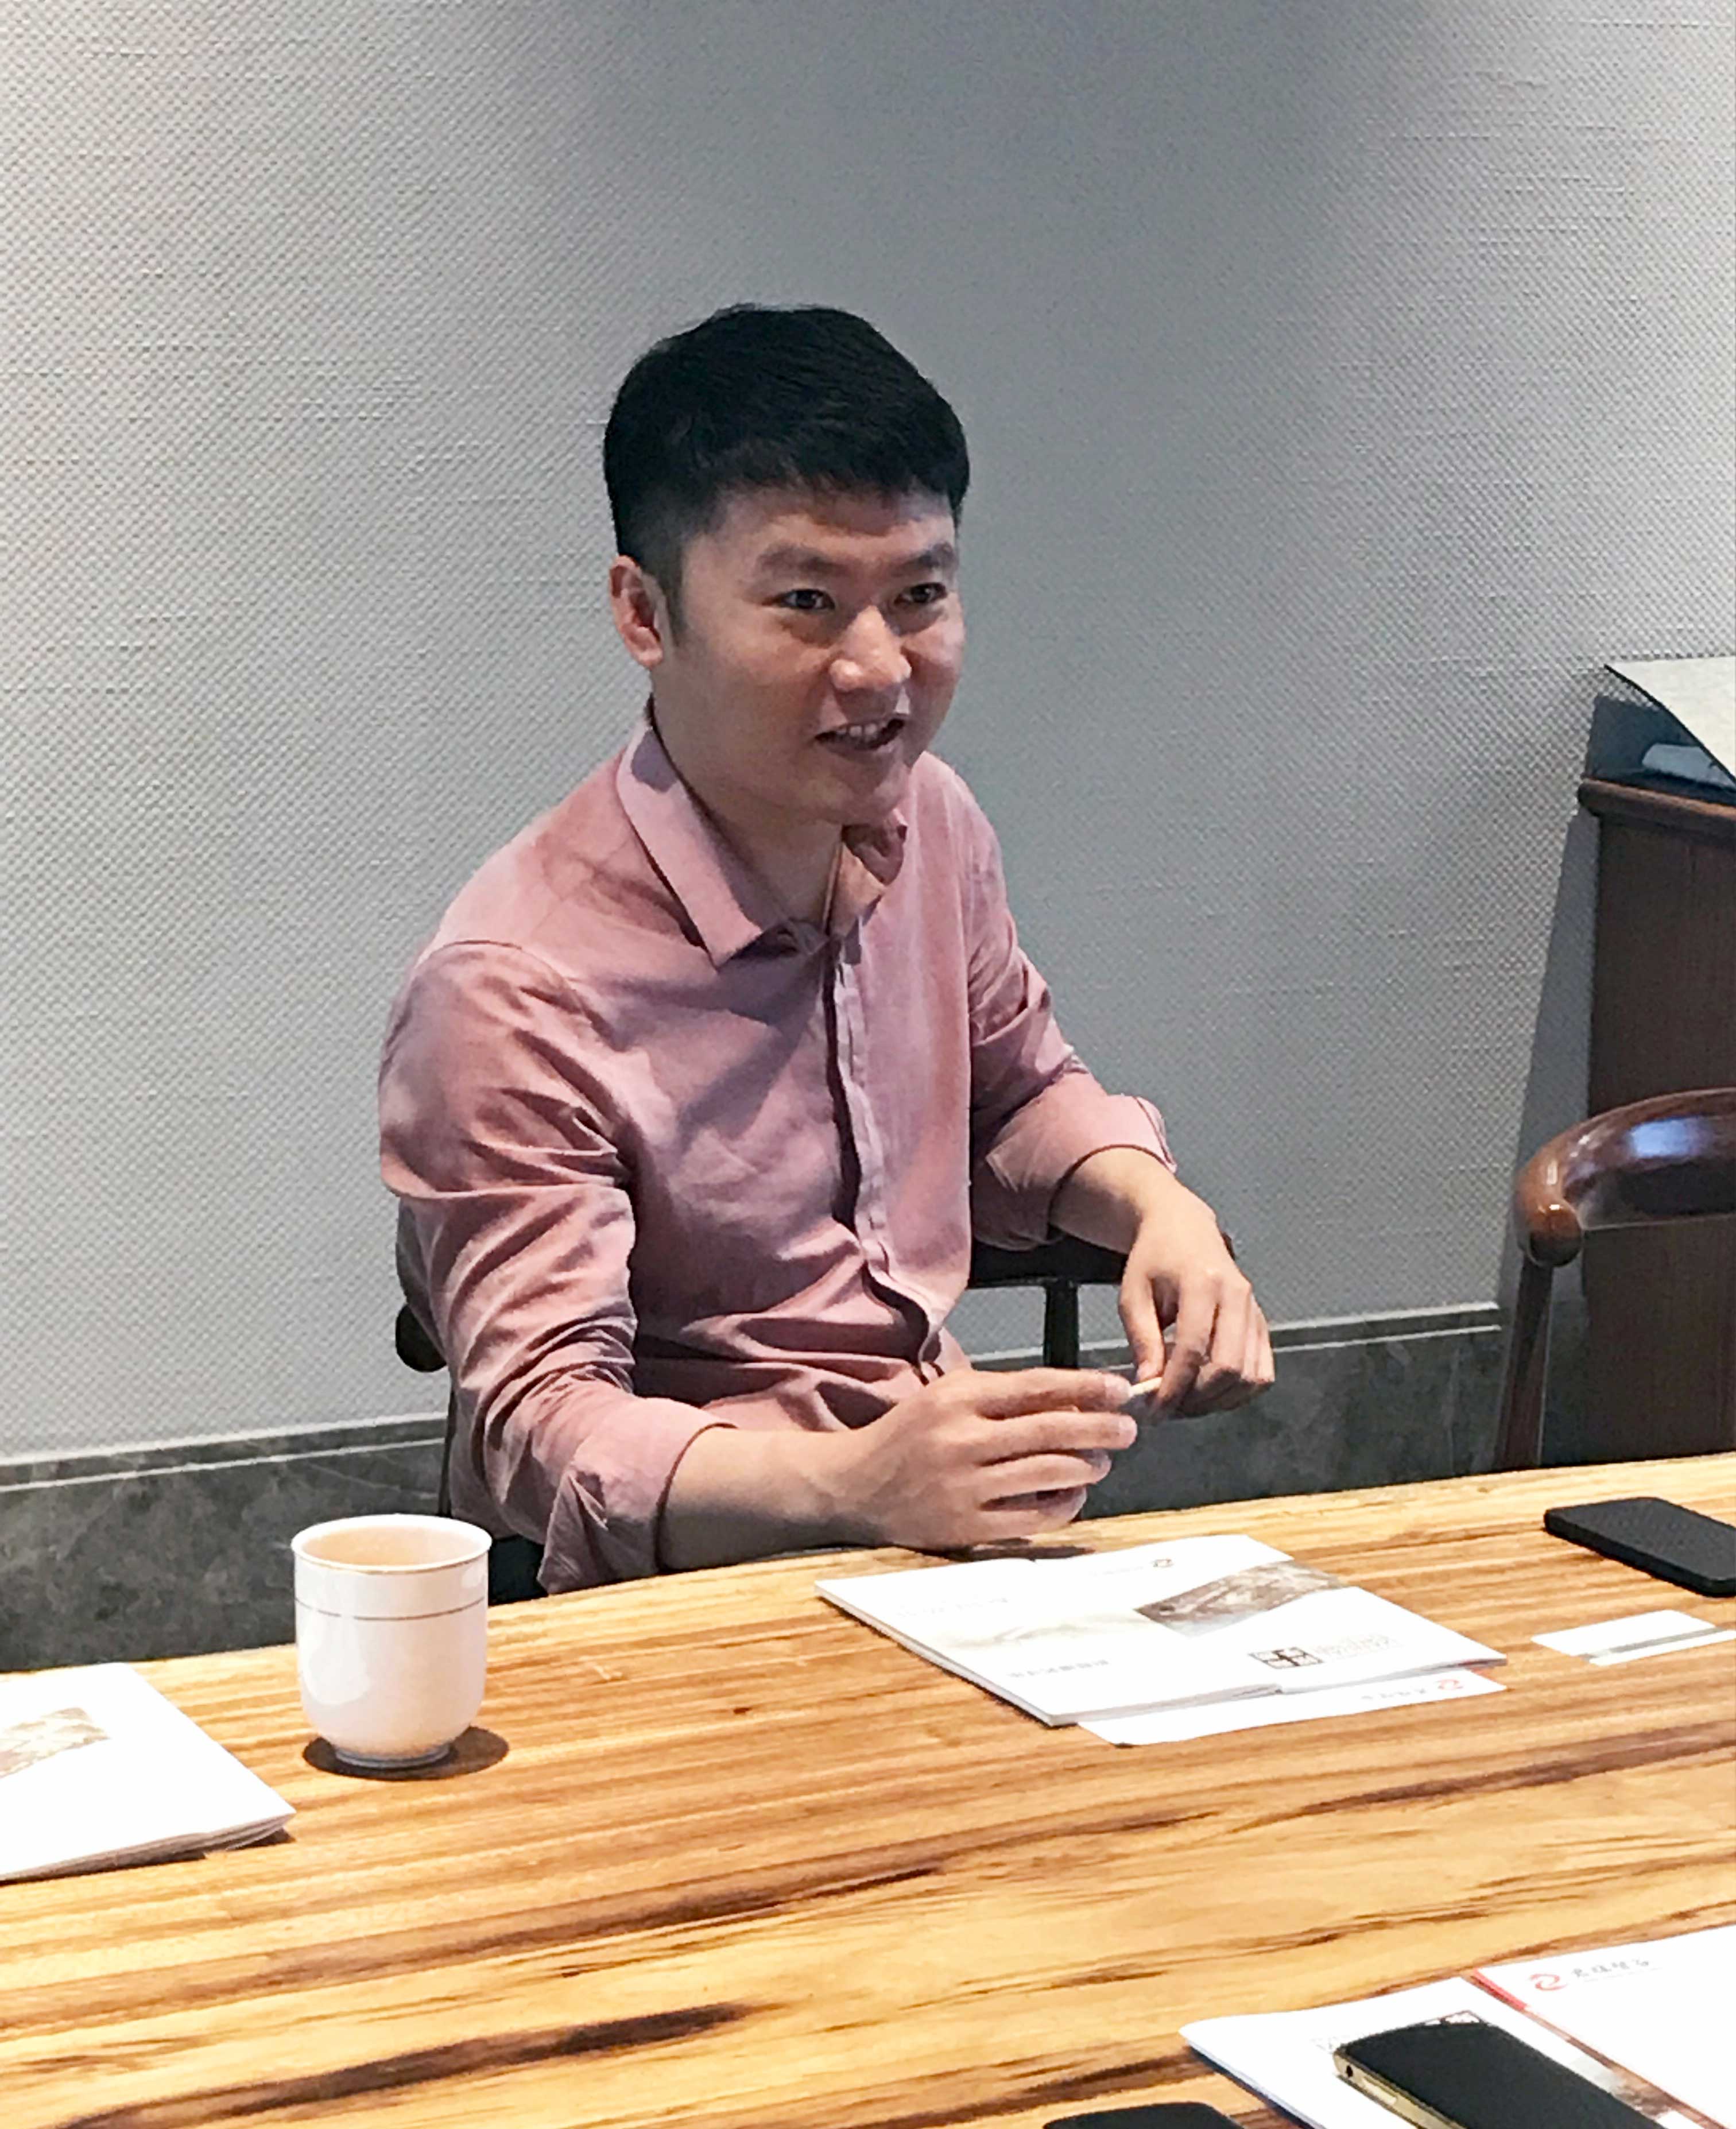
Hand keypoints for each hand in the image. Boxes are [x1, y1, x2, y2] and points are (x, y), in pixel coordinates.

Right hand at [835, 1366, 1136, 1550]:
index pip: (1036, 1388)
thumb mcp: (946, 1395)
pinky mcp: (967, 1527)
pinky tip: (1074, 1494)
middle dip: (1099, 1428)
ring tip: (1102, 1461)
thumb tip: (1072, 1400)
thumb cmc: (909, 1434)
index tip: (1119, 1388)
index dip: (1084, 1387)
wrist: (855, 1484)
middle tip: (1127, 1428)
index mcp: (958, 1399)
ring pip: (1047, 1474)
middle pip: (1049, 1431)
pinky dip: (1063, 1505)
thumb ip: (1002, 1395)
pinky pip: (1033, 1518)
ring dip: (1087, 1466)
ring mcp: (965, 1487)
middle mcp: (962, 1440)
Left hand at [1120, 1198, 1273, 1415]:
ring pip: (1251, 1376)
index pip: (1194, 1349)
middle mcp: (1238, 1296)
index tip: (1155, 1410)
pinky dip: (1239, 1392)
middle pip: (1230, 1367)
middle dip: (1198, 1398)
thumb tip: (1150, 1385)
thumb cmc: (1153, 1259)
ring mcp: (1256, 1311)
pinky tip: (1209, 1392)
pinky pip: (1262, 1372)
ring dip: (1218, 1400)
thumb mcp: (1133, 1294)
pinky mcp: (1262, 1324)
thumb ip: (1142, 1339)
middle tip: (1168, 1409)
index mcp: (1202, 1282)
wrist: (1183, 1229)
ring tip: (1185, 1402)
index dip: (1175, 1386)